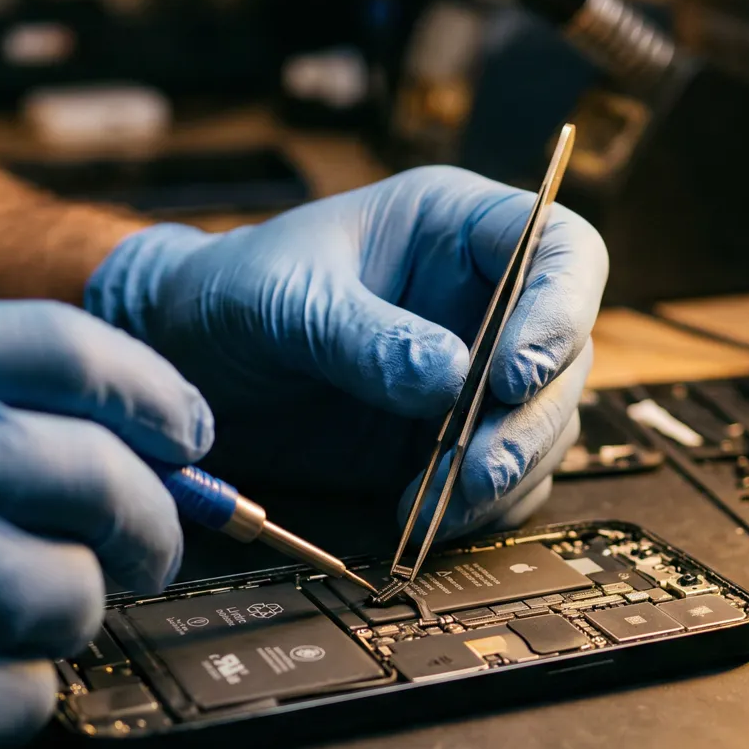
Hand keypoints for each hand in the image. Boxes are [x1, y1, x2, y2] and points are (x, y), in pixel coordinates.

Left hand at [86, 166, 607, 537]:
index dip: (561, 309)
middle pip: (565, 356)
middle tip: (477, 467)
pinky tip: (426, 517)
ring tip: (440, 502)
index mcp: (458, 231)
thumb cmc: (230, 293)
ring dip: (507, 473)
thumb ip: (364, 335)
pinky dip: (480, 509)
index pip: (563, 251)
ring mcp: (472, 376)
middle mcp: (482, 301)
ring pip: (542, 426)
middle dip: (529, 419)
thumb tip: (449, 377)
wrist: (182, 362)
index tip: (514, 373)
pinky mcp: (448, 441)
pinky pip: (501, 480)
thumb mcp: (287, 299)